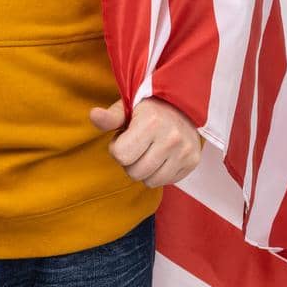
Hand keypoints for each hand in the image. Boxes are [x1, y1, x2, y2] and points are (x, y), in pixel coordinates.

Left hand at [89, 96, 204, 188]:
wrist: (182, 105)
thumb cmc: (149, 108)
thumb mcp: (127, 108)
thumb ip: (110, 117)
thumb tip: (94, 115)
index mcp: (151, 122)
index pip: (121, 155)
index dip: (117, 147)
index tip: (124, 137)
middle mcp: (170, 138)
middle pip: (134, 172)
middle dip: (130, 162)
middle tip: (136, 146)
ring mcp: (184, 152)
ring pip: (150, 181)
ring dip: (144, 170)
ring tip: (148, 152)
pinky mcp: (193, 162)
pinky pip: (166, 182)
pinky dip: (159, 173)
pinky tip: (161, 157)